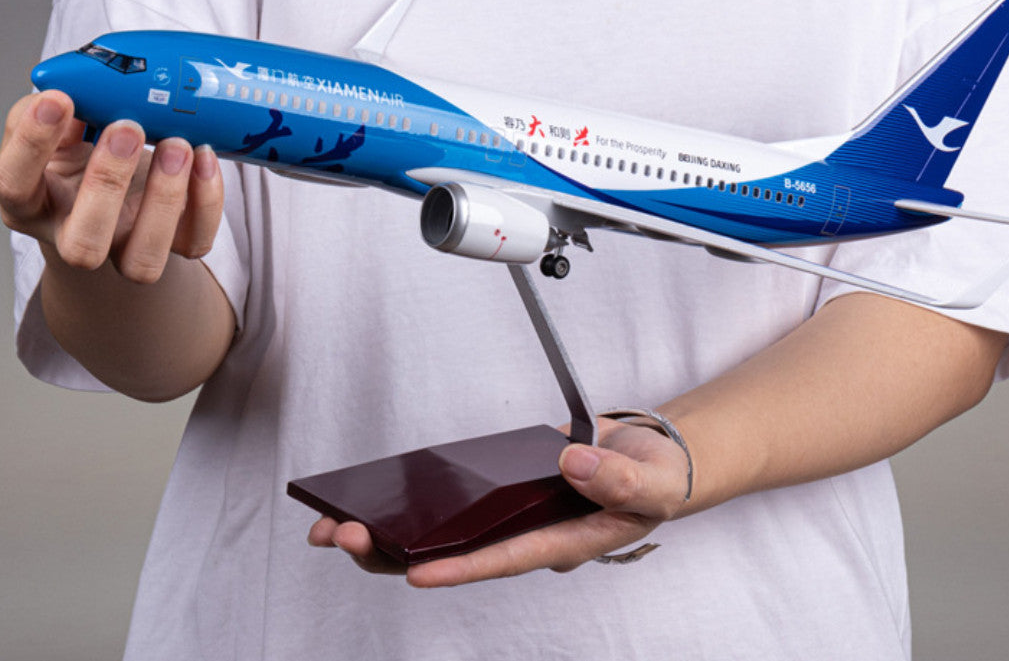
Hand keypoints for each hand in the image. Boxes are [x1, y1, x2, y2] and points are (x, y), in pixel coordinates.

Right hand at [0, 91, 222, 281]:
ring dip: (164, 199)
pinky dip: (207, 200)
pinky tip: (204, 157)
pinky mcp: (173, 247)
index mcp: (31, 202)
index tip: (59, 99)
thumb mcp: (57, 129)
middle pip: (83, 243)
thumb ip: (54, 110)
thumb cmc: (82, 154)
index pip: (12, 185)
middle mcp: (74, 236)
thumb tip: (75, 84)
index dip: (32, 144)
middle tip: (127, 126)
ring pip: (142, 260)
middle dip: (107, 182)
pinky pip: (194, 243)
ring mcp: (126, 249)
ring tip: (177, 143)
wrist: (119, 190)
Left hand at [306, 417, 690, 585]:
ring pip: (444, 533)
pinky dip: (416, 502)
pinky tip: (376, 499)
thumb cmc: (656, 478)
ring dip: (390, 531)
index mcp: (565, 541)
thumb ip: (618, 478)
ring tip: (333, 525)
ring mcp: (512, 515)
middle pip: (457, 555)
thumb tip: (569, 465)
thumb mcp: (653, 482)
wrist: (652, 457)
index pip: (506, 558)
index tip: (414, 570)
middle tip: (344, 536)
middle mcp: (529, 535)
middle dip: (396, 551)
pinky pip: (455, 502)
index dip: (461, 567)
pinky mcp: (504, 490)